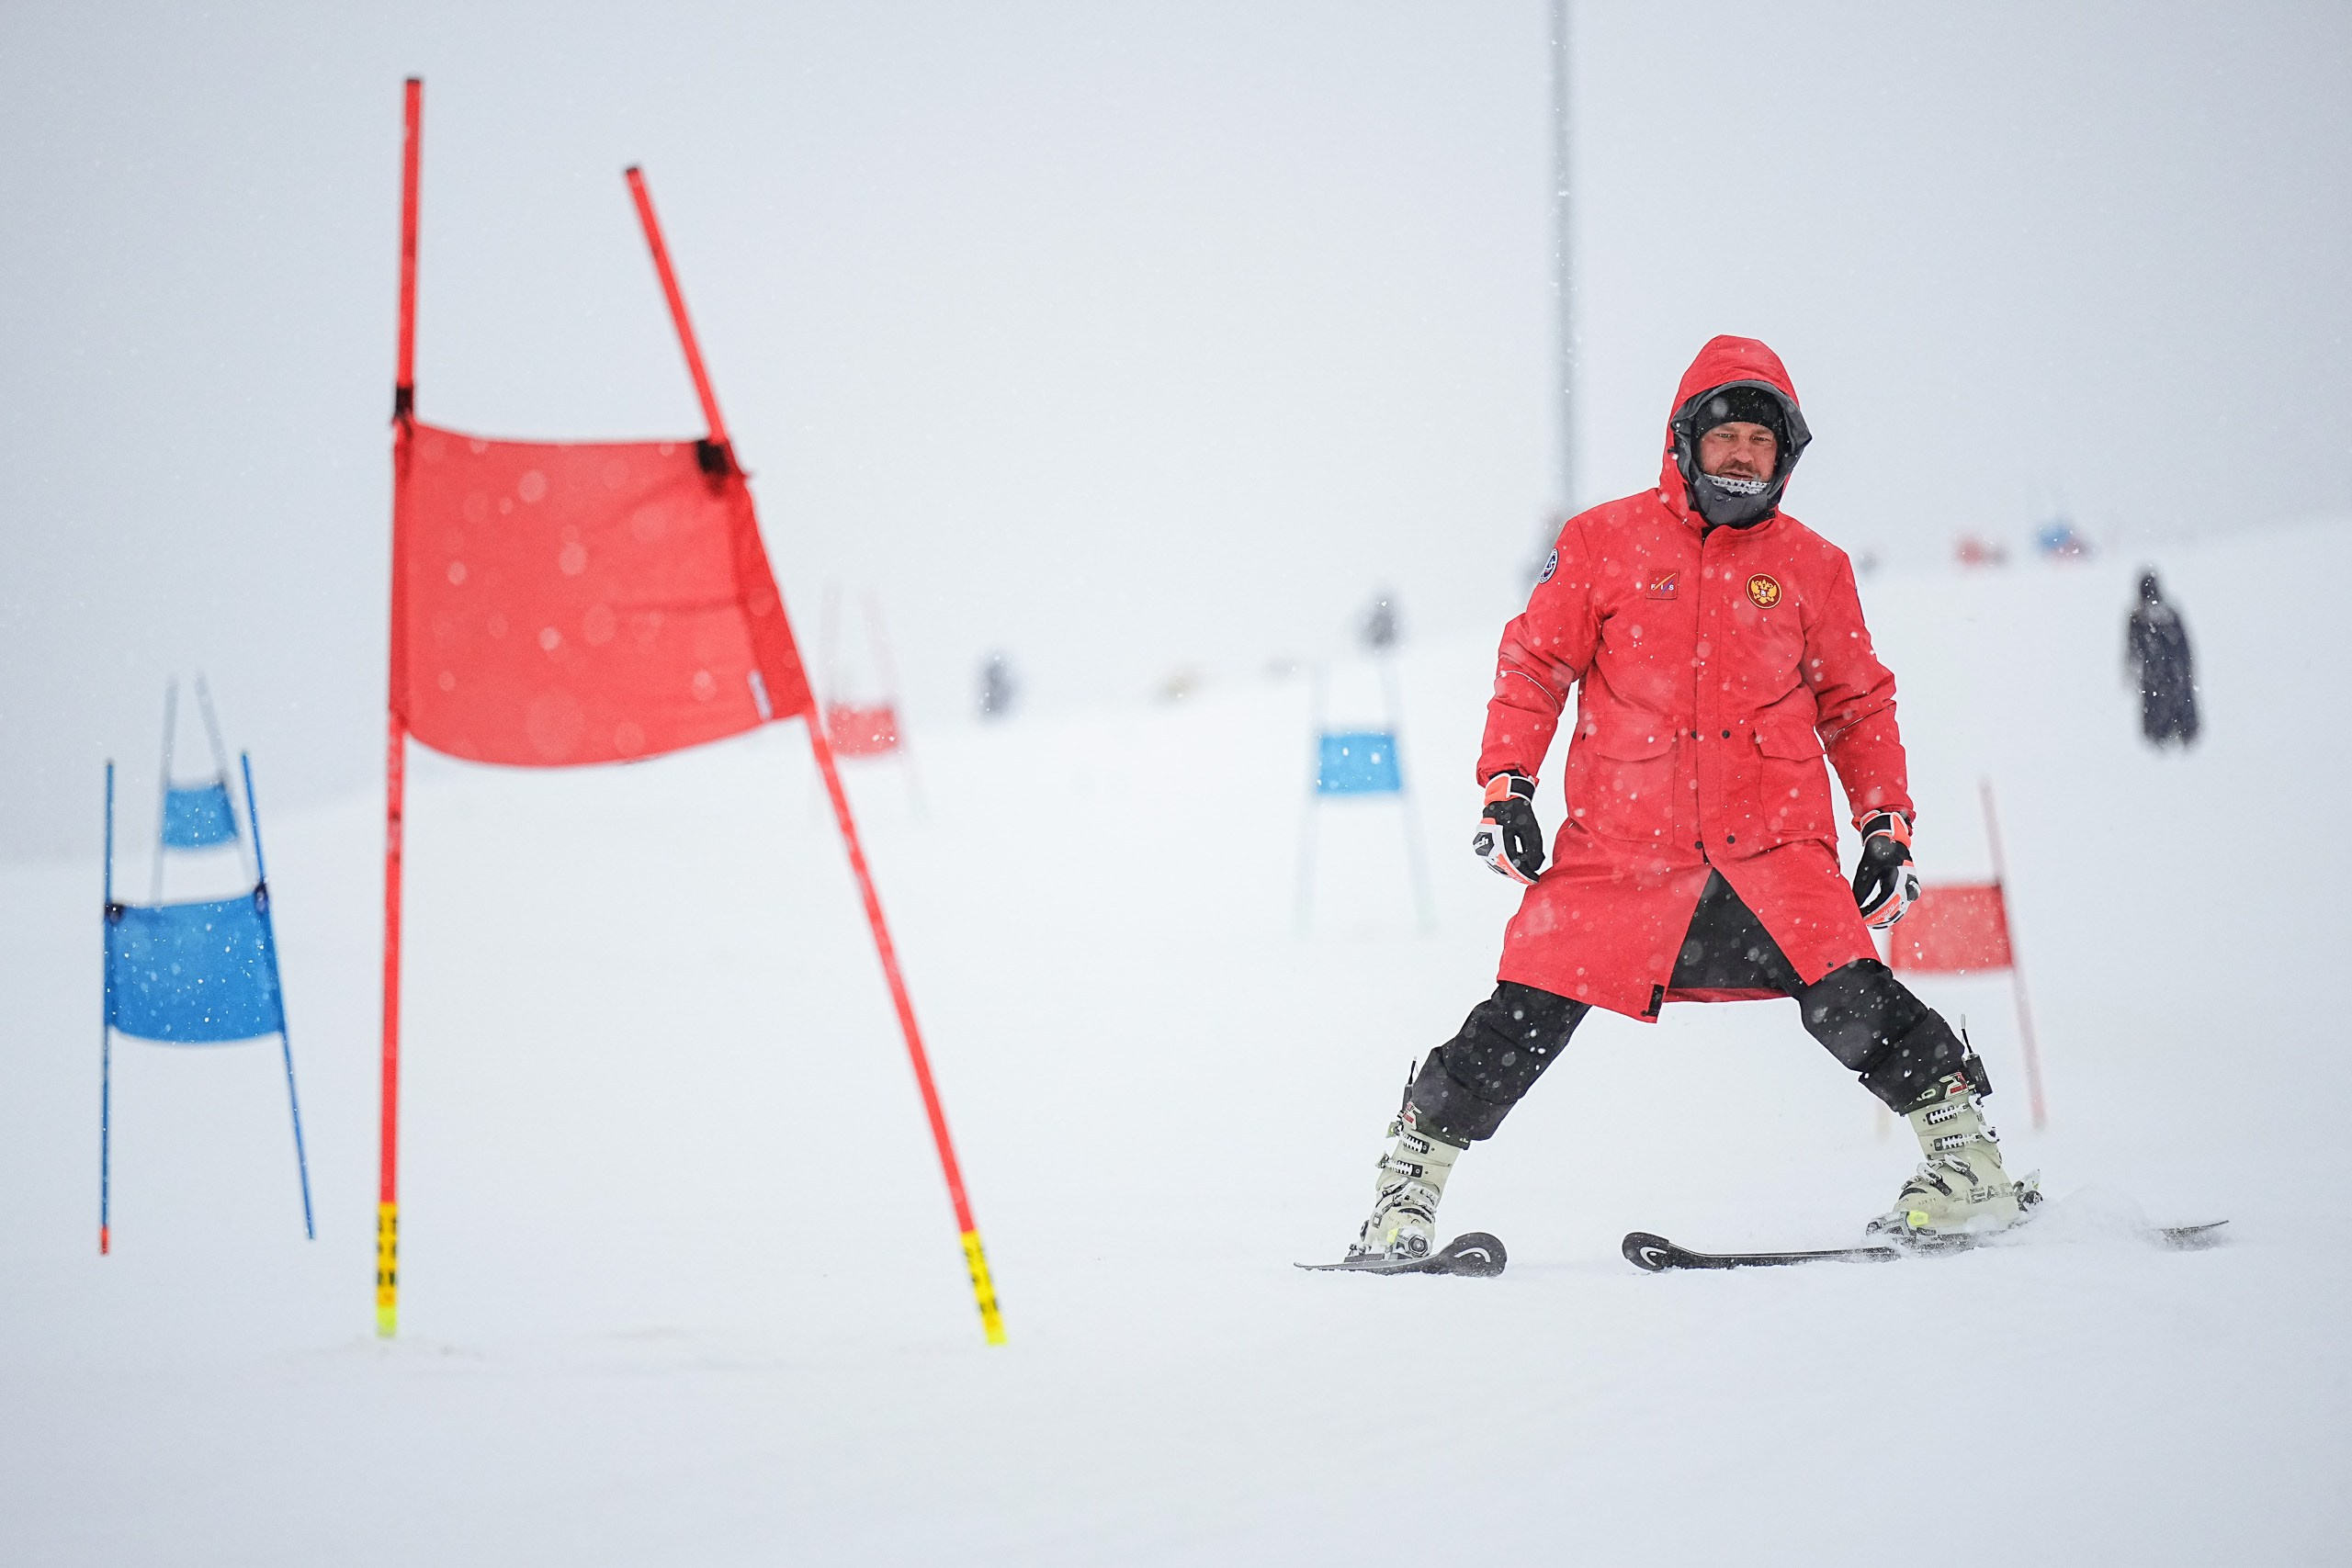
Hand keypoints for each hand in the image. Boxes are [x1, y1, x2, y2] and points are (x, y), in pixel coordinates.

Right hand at [1473, 772, 1545, 883]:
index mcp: (1499, 836)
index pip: (1512, 862)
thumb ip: (1534, 850)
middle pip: (1504, 866)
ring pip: (1498, 865)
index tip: (1534, 879)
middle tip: (1532, 874)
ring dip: (1512, 868)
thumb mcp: (1531, 829)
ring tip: (1525, 864)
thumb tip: (1533, 868)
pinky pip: (1493, 860)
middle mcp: (1486, 842)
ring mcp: (1481, 845)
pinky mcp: (1480, 846)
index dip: (1524, 873)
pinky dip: (1504, 862)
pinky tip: (1516, 859)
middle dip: (1519, 872)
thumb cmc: (1518, 811)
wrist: (1503, 799)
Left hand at [1851, 810, 1918, 928]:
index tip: (1861, 918)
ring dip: (1884, 919)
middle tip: (1863, 922)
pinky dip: (1890, 915)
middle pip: (1893, 910)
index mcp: (1897, 878)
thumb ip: (1860, 891)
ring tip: (1869, 922)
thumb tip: (1855, 910)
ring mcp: (1912, 890)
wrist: (1892, 845)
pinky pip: (1902, 908)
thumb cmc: (1876, 857)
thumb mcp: (1865, 872)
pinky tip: (1878, 919)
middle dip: (1877, 919)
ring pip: (1899, 912)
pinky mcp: (1912, 893)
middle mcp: (1908, 886)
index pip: (1885, 903)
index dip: (1872, 913)